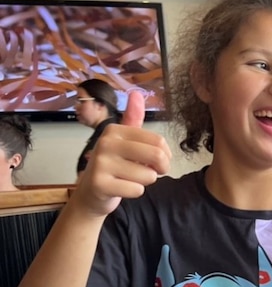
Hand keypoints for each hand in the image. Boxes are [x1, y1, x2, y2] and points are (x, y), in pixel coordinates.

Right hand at [73, 91, 171, 216]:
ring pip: (148, 176)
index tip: (155, 161)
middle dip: (160, 169)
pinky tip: (120, 188)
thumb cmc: (115, 165)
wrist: (92, 192)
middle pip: (156, 156)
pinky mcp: (100, 184)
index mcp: (115, 131)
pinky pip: (137, 190)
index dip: (165, 155)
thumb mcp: (124, 141)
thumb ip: (133, 119)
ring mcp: (101, 163)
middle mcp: (106, 143)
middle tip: (151, 172)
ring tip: (128, 178)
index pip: (158, 141)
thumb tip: (136, 93)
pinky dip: (134, 192)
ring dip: (144, 182)